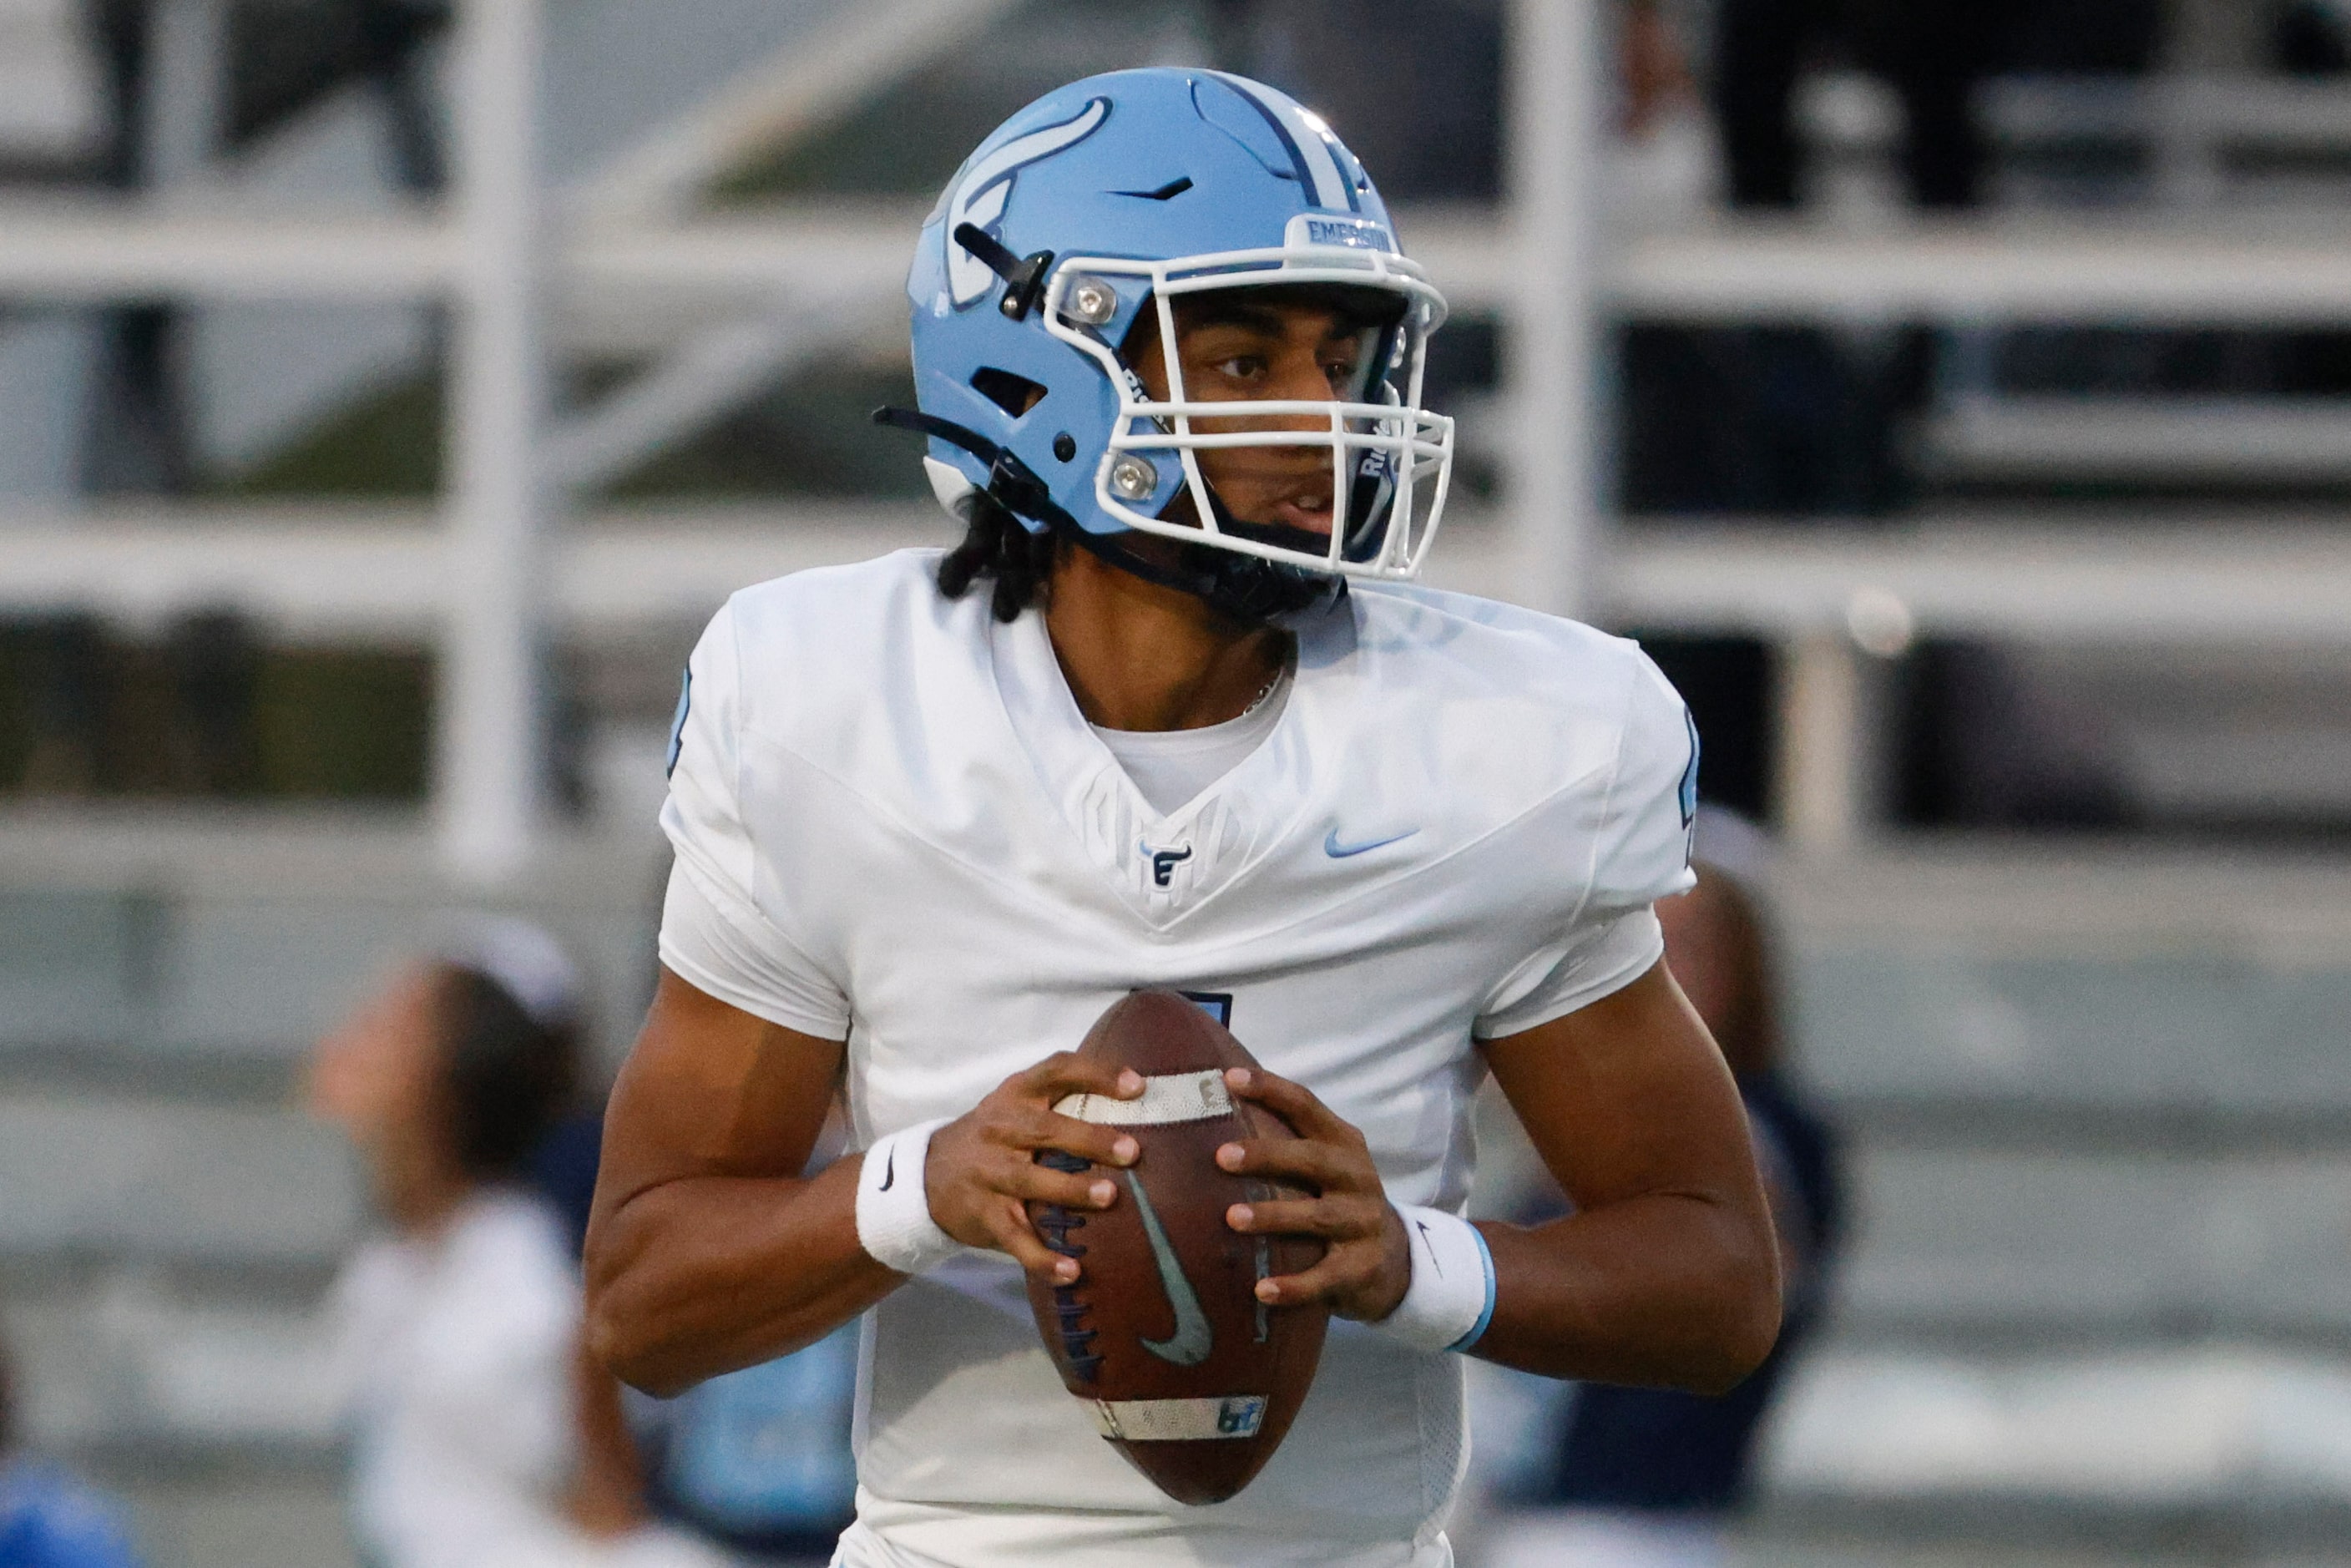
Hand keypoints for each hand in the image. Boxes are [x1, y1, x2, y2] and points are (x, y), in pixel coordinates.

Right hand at [922, 1053, 1142, 1286]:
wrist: (925, 1174)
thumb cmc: (996, 1137)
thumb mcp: (1017, 1106)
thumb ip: (1062, 1101)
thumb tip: (1139, 1104)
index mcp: (1016, 1094)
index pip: (1056, 1070)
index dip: (1096, 1074)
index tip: (1137, 1085)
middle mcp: (1000, 1128)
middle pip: (1045, 1129)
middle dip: (1090, 1139)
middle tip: (1132, 1151)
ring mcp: (988, 1172)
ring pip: (1030, 1180)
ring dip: (1070, 1188)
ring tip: (1109, 1196)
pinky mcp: (982, 1214)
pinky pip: (1014, 1237)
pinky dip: (1042, 1257)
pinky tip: (1071, 1271)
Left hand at [1217, 1067, 1410, 1321]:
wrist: (1394, 1260)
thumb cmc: (1336, 1200)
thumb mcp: (1323, 1165)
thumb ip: (1284, 1140)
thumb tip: (1210, 1111)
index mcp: (1343, 1143)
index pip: (1306, 1106)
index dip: (1270, 1089)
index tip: (1229, 1079)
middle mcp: (1356, 1177)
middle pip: (1312, 1160)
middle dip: (1267, 1156)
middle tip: (1221, 1156)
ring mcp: (1362, 1223)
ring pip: (1317, 1217)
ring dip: (1274, 1216)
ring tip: (1233, 1218)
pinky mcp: (1361, 1268)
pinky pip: (1324, 1279)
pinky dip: (1294, 1286)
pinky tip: (1262, 1290)